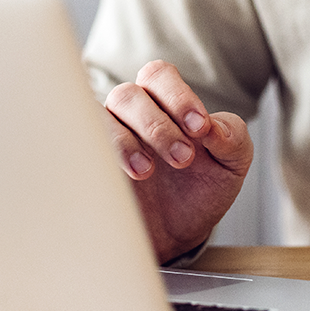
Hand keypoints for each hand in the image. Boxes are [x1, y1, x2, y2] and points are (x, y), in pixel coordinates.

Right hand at [103, 60, 252, 263]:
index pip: (159, 75)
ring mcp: (105, 140)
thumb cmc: (204, 187)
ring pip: (99, 117)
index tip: (200, 128)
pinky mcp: (87, 168)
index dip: (178, 96)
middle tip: (184, 159)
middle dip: (158, 126)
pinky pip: (77, 149)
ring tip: (149, 171)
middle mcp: (130, 115)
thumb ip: (232, 135)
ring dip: (126, 141)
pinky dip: (100, 156)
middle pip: (128, 94)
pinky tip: (123, 179)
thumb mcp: (232, 161)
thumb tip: (213, 127)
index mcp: (165, 102)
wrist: (179, 234)